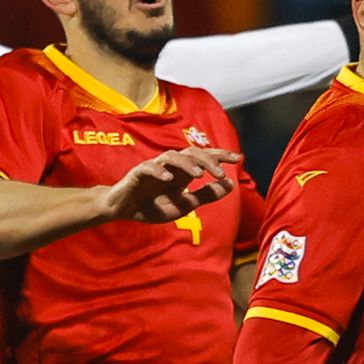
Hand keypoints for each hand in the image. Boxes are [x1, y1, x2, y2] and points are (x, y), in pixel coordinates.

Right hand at [103, 146, 240, 225]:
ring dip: (187, 164)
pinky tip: (169, 178)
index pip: (204, 158)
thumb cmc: (153, 205)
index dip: (221, 156)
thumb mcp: (184, 205)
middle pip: (191, 154)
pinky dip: (159, 171)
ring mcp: (154, 167)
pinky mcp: (138, 173)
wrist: (125, 210)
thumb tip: (231, 184)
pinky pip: (149, 168)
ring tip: (200, 175)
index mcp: (184, 172)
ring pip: (172, 157)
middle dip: (208, 161)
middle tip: (221, 173)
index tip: (239, 158)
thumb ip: (206, 195)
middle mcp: (171, 166)